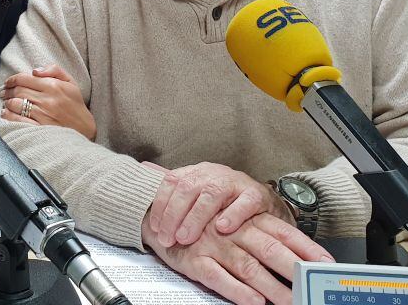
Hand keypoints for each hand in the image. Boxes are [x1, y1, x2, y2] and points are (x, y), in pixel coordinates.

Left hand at [0, 65, 95, 139]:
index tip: (8, 82)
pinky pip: (18, 120)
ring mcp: (42, 115)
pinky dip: (8, 115)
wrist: (85, 128)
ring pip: (16, 104)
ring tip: (6, 102)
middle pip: (18, 91)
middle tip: (4, 92)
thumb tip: (34, 70)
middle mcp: (47, 99)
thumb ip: (54, 70)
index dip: (12, 79)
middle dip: (8, 90)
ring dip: (7, 102)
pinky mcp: (39, 128)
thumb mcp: (71, 82)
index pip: (25, 78)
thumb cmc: (76, 105)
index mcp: (53, 86)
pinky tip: (6, 113)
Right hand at [143, 210, 332, 304]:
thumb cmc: (199, 219)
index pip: (282, 231)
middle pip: (268, 248)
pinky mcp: (194, 260)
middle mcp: (232, 230)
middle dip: (293, 269)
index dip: (305, 247)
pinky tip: (254, 301)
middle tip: (309, 287)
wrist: (156, 211)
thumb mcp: (232, 220)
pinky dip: (237, 290)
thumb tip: (295, 255)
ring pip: (247, 265)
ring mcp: (213, 245)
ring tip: (288, 301)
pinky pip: (218, 277)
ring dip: (270, 286)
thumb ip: (260, 234)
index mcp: (245, 218)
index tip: (326, 263)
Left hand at [144, 161, 294, 247]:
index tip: (154, 228)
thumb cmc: (226, 202)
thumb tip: (142, 168)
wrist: (265, 203)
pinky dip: (233, 214)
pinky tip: (222, 228)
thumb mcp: (198, 193)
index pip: (172, 182)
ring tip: (187, 237)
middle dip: (174, 214)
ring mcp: (236, 182)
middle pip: (188, 187)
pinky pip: (245, 202)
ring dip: (196, 217)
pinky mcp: (257, 194)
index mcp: (197, 173)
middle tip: (168, 238)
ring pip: (212, 194)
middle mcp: (214, 174)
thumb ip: (173, 186)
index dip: (160, 205)